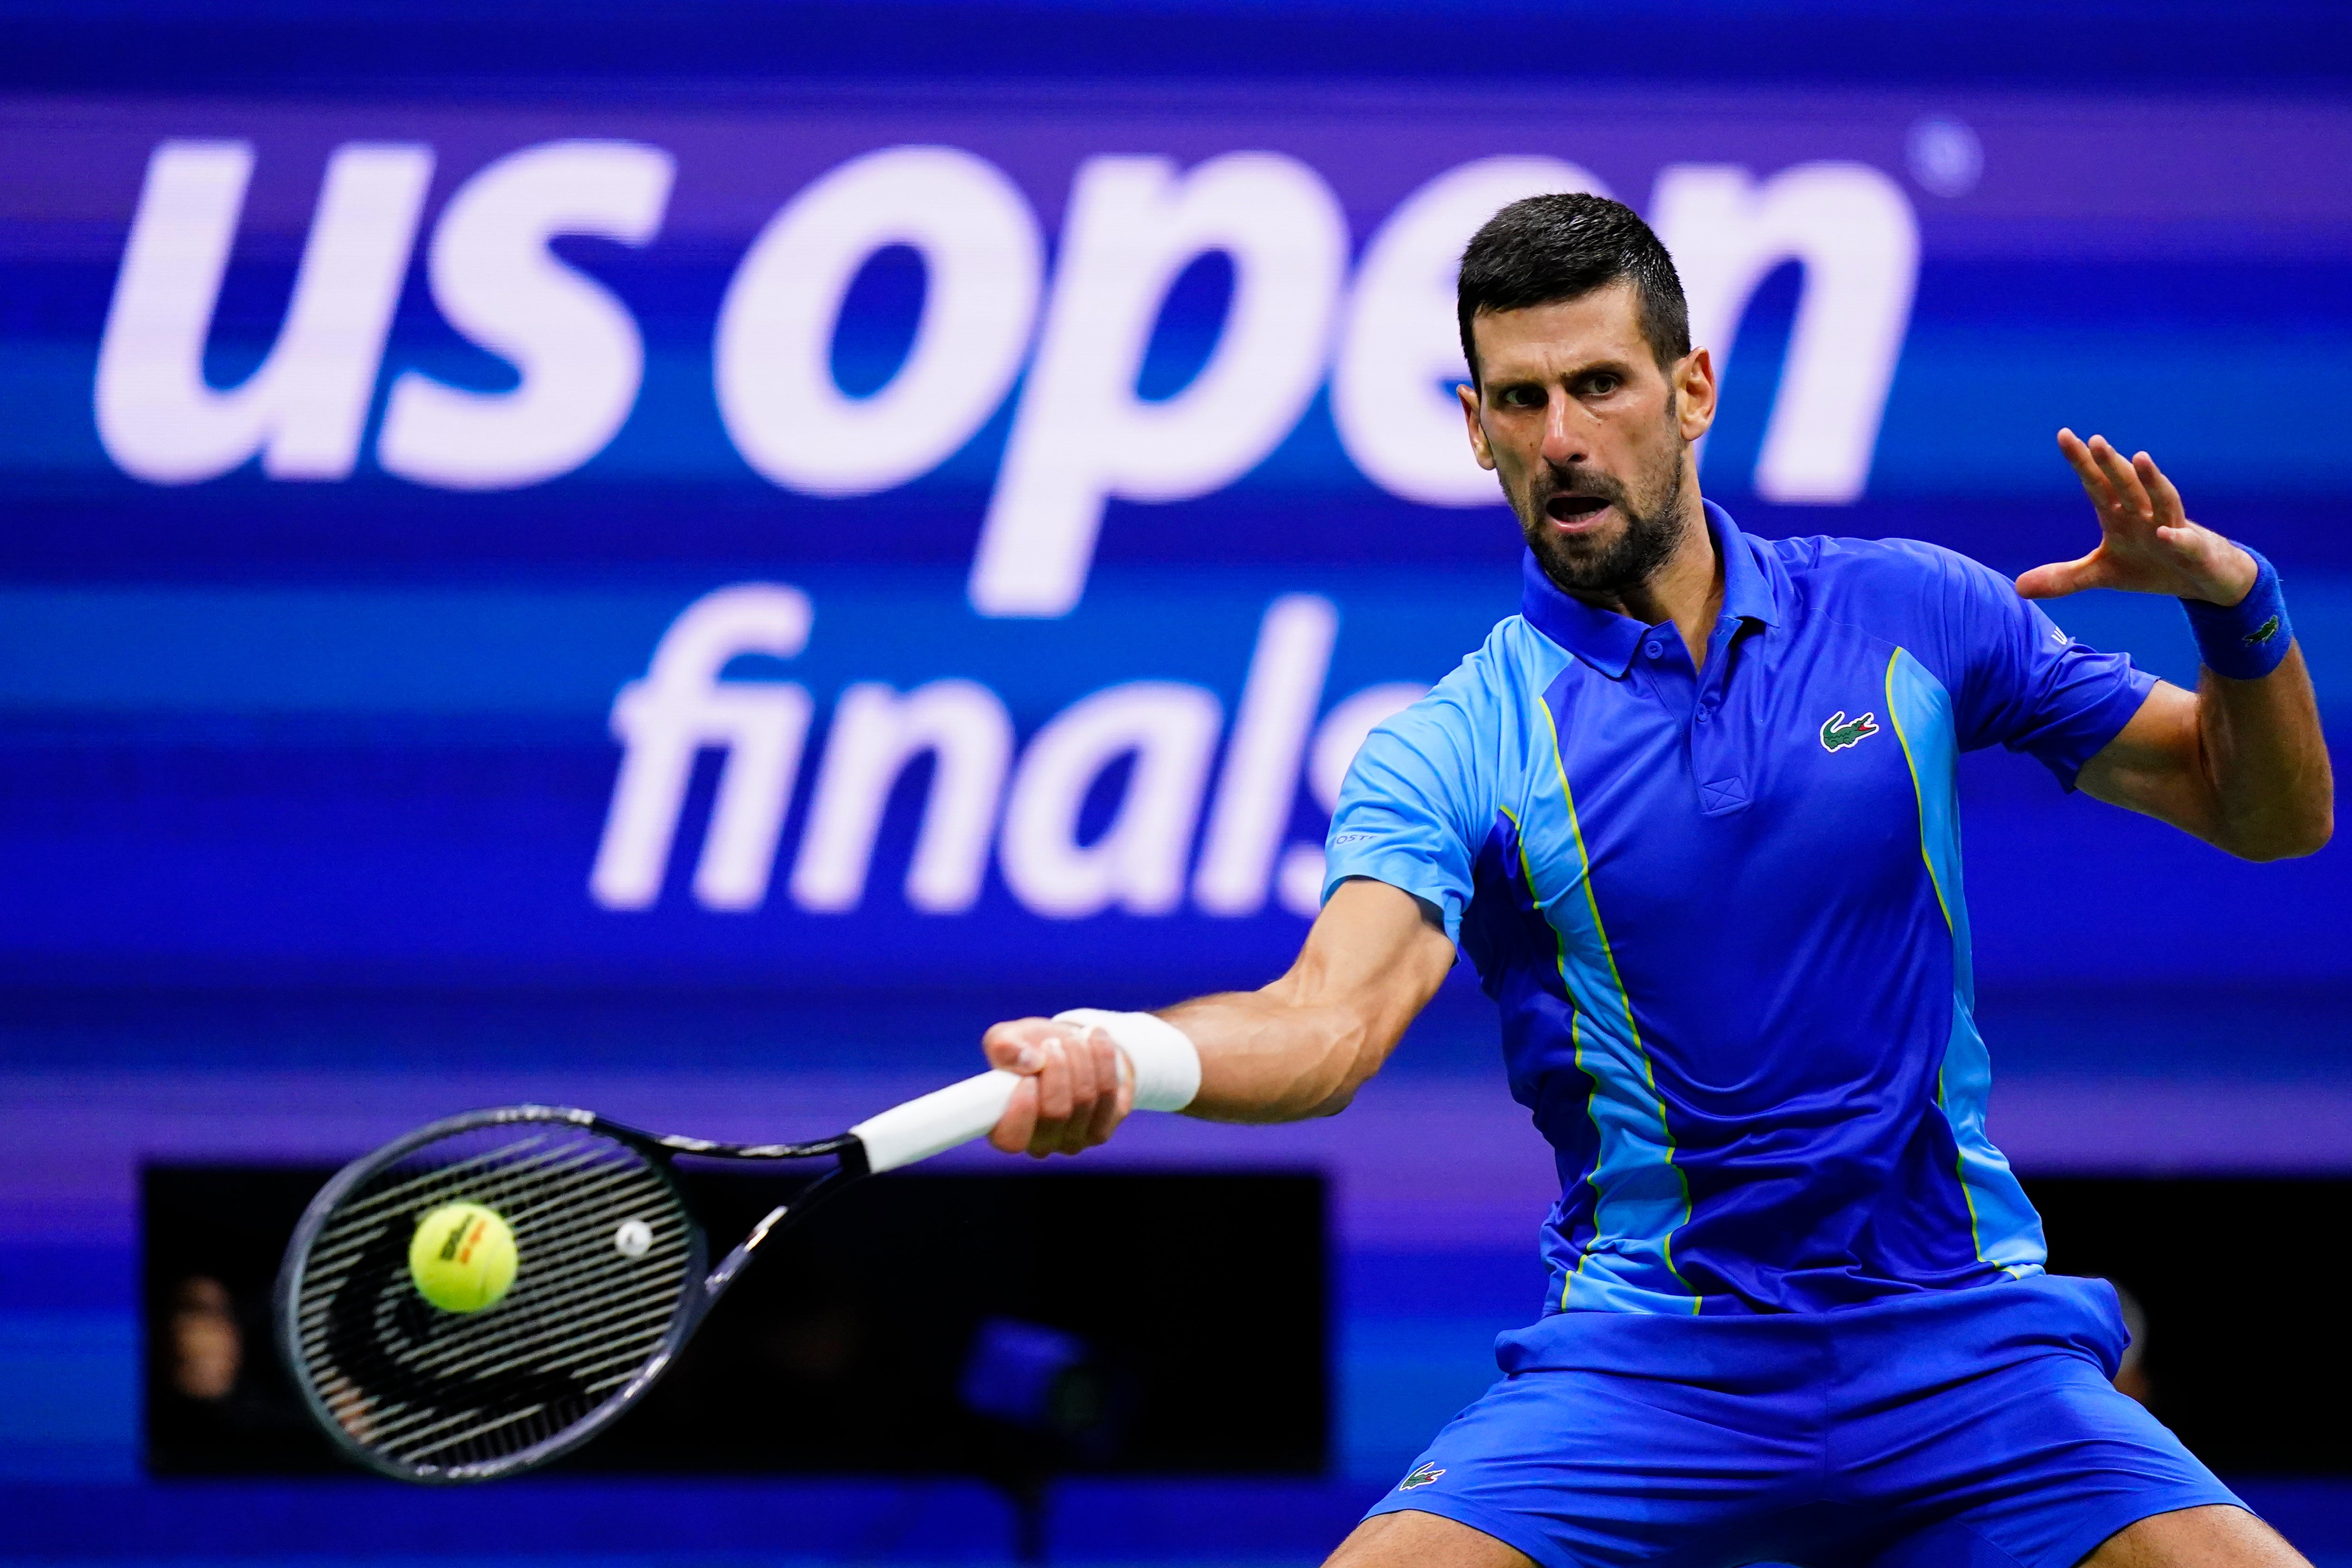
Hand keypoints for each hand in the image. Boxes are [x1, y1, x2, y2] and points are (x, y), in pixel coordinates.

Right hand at [981, 1017, 1131, 1157]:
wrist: (1066, 1046)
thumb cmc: (1028, 1049)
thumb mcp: (1005, 1039)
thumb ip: (1004, 1048)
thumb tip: (1030, 1062)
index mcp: (1007, 1130)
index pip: (1012, 1139)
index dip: (1021, 1110)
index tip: (1028, 1077)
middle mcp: (1042, 1143)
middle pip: (1056, 1112)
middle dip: (1057, 1068)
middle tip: (1054, 1042)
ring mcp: (1076, 1139)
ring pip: (1086, 1099)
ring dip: (1082, 1058)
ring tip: (1074, 1038)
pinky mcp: (1105, 1125)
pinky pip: (1110, 1091)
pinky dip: (1104, 1058)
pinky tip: (1094, 1039)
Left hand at [2017, 431, 2256, 605]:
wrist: (2204, 580)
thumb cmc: (2152, 566)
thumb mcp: (2102, 574)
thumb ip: (2063, 578)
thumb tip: (2017, 587)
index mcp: (2120, 516)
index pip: (2097, 484)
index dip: (2083, 462)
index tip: (2064, 435)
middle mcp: (2145, 515)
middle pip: (2126, 485)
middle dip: (2111, 464)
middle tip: (2095, 440)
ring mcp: (2173, 530)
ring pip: (2162, 501)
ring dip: (2151, 481)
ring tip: (2140, 458)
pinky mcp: (2195, 552)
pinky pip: (2186, 543)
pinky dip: (2178, 537)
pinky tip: (2164, 532)